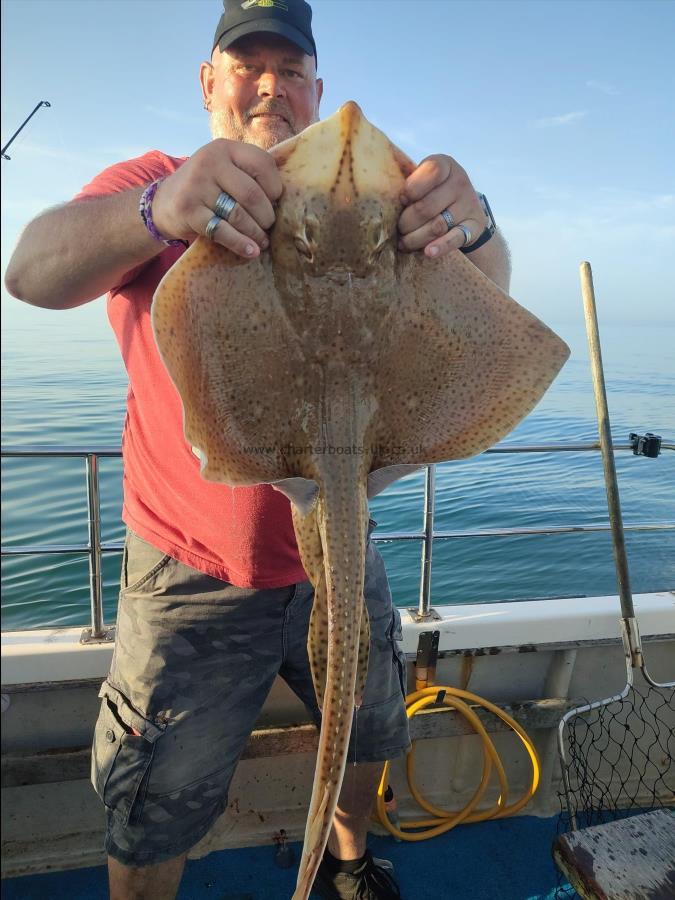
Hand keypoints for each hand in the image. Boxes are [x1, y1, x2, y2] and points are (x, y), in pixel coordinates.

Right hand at [151, 139, 282, 257]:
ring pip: (239, 215)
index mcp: (225, 148)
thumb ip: (249, 174)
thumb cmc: (206, 188)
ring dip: (255, 233)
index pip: (262, 163)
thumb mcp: (224, 169)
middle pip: (252, 194)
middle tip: (269, 226)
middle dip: (266, 216)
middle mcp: (210, 162)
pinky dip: (240, 244)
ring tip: (262, 241)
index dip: (275, 187)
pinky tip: (251, 251)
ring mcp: (196, 186)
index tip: (275, 202)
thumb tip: (286, 197)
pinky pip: (222, 231)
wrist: (163, 202)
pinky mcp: (188, 210)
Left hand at [397, 154, 487, 257]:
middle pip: (426, 206)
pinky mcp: (474, 226)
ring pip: (436, 226)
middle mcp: (460, 182)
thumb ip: (407, 178)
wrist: (465, 208)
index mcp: (445, 165)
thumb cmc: (433, 191)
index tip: (401, 201)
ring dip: (415, 238)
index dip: (410, 189)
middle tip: (398, 229)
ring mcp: (469, 204)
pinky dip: (441, 246)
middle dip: (406, 222)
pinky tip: (428, 252)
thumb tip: (382, 189)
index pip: (430, 172)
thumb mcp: (423, 177)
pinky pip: (455, 238)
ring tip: (404, 243)